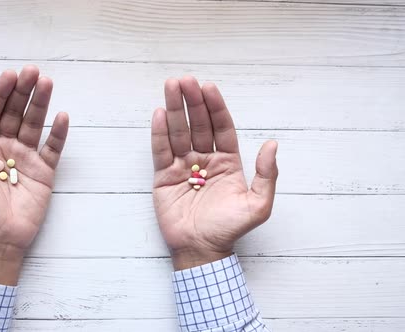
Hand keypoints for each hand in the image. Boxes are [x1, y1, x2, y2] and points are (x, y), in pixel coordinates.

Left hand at [0, 66, 68, 283]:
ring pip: (34, 125)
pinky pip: (53, 149)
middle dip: (22, 91)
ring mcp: (25, 158)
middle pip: (15, 113)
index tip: (9, 75)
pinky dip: (58, 134)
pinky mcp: (44, 171)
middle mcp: (4, 147)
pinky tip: (62, 116)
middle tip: (32, 71)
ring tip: (47, 83)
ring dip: (41, 104)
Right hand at [152, 77, 277, 269]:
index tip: (209, 87)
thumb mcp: (257, 205)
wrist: (201, 250)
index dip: (215, 107)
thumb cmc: (229, 229)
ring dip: (174, 109)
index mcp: (227, 162)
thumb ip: (267, 175)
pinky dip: (159, 132)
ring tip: (171, 86)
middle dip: (192, 101)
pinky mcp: (163, 176)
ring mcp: (182, 166)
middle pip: (198, 124)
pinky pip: (161, 150)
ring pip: (178, 132)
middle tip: (185, 80)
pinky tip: (159, 113)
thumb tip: (272, 144)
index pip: (221, 127)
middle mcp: (204, 159)